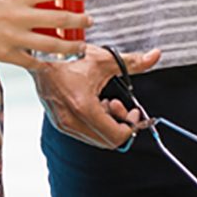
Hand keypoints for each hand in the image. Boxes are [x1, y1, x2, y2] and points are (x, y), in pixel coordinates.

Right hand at [0, 0, 94, 67]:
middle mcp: (18, 15)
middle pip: (60, 19)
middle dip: (80, 20)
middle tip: (89, 20)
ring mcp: (12, 37)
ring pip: (52, 44)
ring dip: (71, 45)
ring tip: (80, 45)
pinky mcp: (4, 54)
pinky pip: (31, 61)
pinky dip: (43, 62)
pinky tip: (49, 61)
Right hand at [32, 45, 160, 148]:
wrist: (41, 56)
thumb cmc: (71, 56)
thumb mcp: (105, 59)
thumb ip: (133, 61)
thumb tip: (155, 55)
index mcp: (84, 108)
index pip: (116, 136)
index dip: (131, 127)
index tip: (134, 112)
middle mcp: (71, 121)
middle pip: (107, 141)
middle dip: (119, 124)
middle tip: (120, 105)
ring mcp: (63, 124)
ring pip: (95, 137)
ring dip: (107, 122)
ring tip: (105, 101)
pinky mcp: (58, 122)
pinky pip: (83, 132)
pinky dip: (95, 121)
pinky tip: (94, 103)